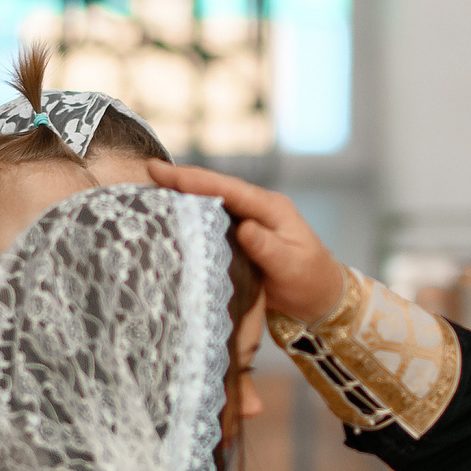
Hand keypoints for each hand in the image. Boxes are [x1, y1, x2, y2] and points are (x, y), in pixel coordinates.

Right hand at [147, 160, 347, 322]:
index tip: (163, 172)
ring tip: (152, 186)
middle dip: (182, 180)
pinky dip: (193, 214)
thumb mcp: (292, 266)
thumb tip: (244, 228)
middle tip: (149, 171)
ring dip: (184, 194)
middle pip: (215, 188)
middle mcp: (258, 208)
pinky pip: (214, 220)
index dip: (194, 180)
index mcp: (271, 208)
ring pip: (213, 202)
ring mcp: (250, 221)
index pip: (227, 189)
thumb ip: (268, 248)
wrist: (321, 298)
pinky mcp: (243, 237)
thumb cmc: (310, 282)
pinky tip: (173, 213)